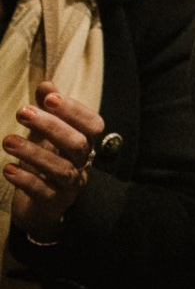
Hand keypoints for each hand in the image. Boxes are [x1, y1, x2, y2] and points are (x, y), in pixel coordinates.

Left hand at [3, 83, 105, 239]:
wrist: (41, 204)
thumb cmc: (46, 160)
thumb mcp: (46, 133)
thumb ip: (48, 110)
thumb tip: (47, 84)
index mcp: (85, 142)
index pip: (93, 124)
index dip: (75, 111)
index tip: (49, 98)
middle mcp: (83, 163)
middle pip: (78, 144)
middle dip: (51, 126)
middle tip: (22, 112)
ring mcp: (70, 184)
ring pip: (61, 168)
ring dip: (34, 153)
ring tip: (7, 141)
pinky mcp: (54, 203)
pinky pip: (43, 191)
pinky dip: (26, 180)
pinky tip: (8, 169)